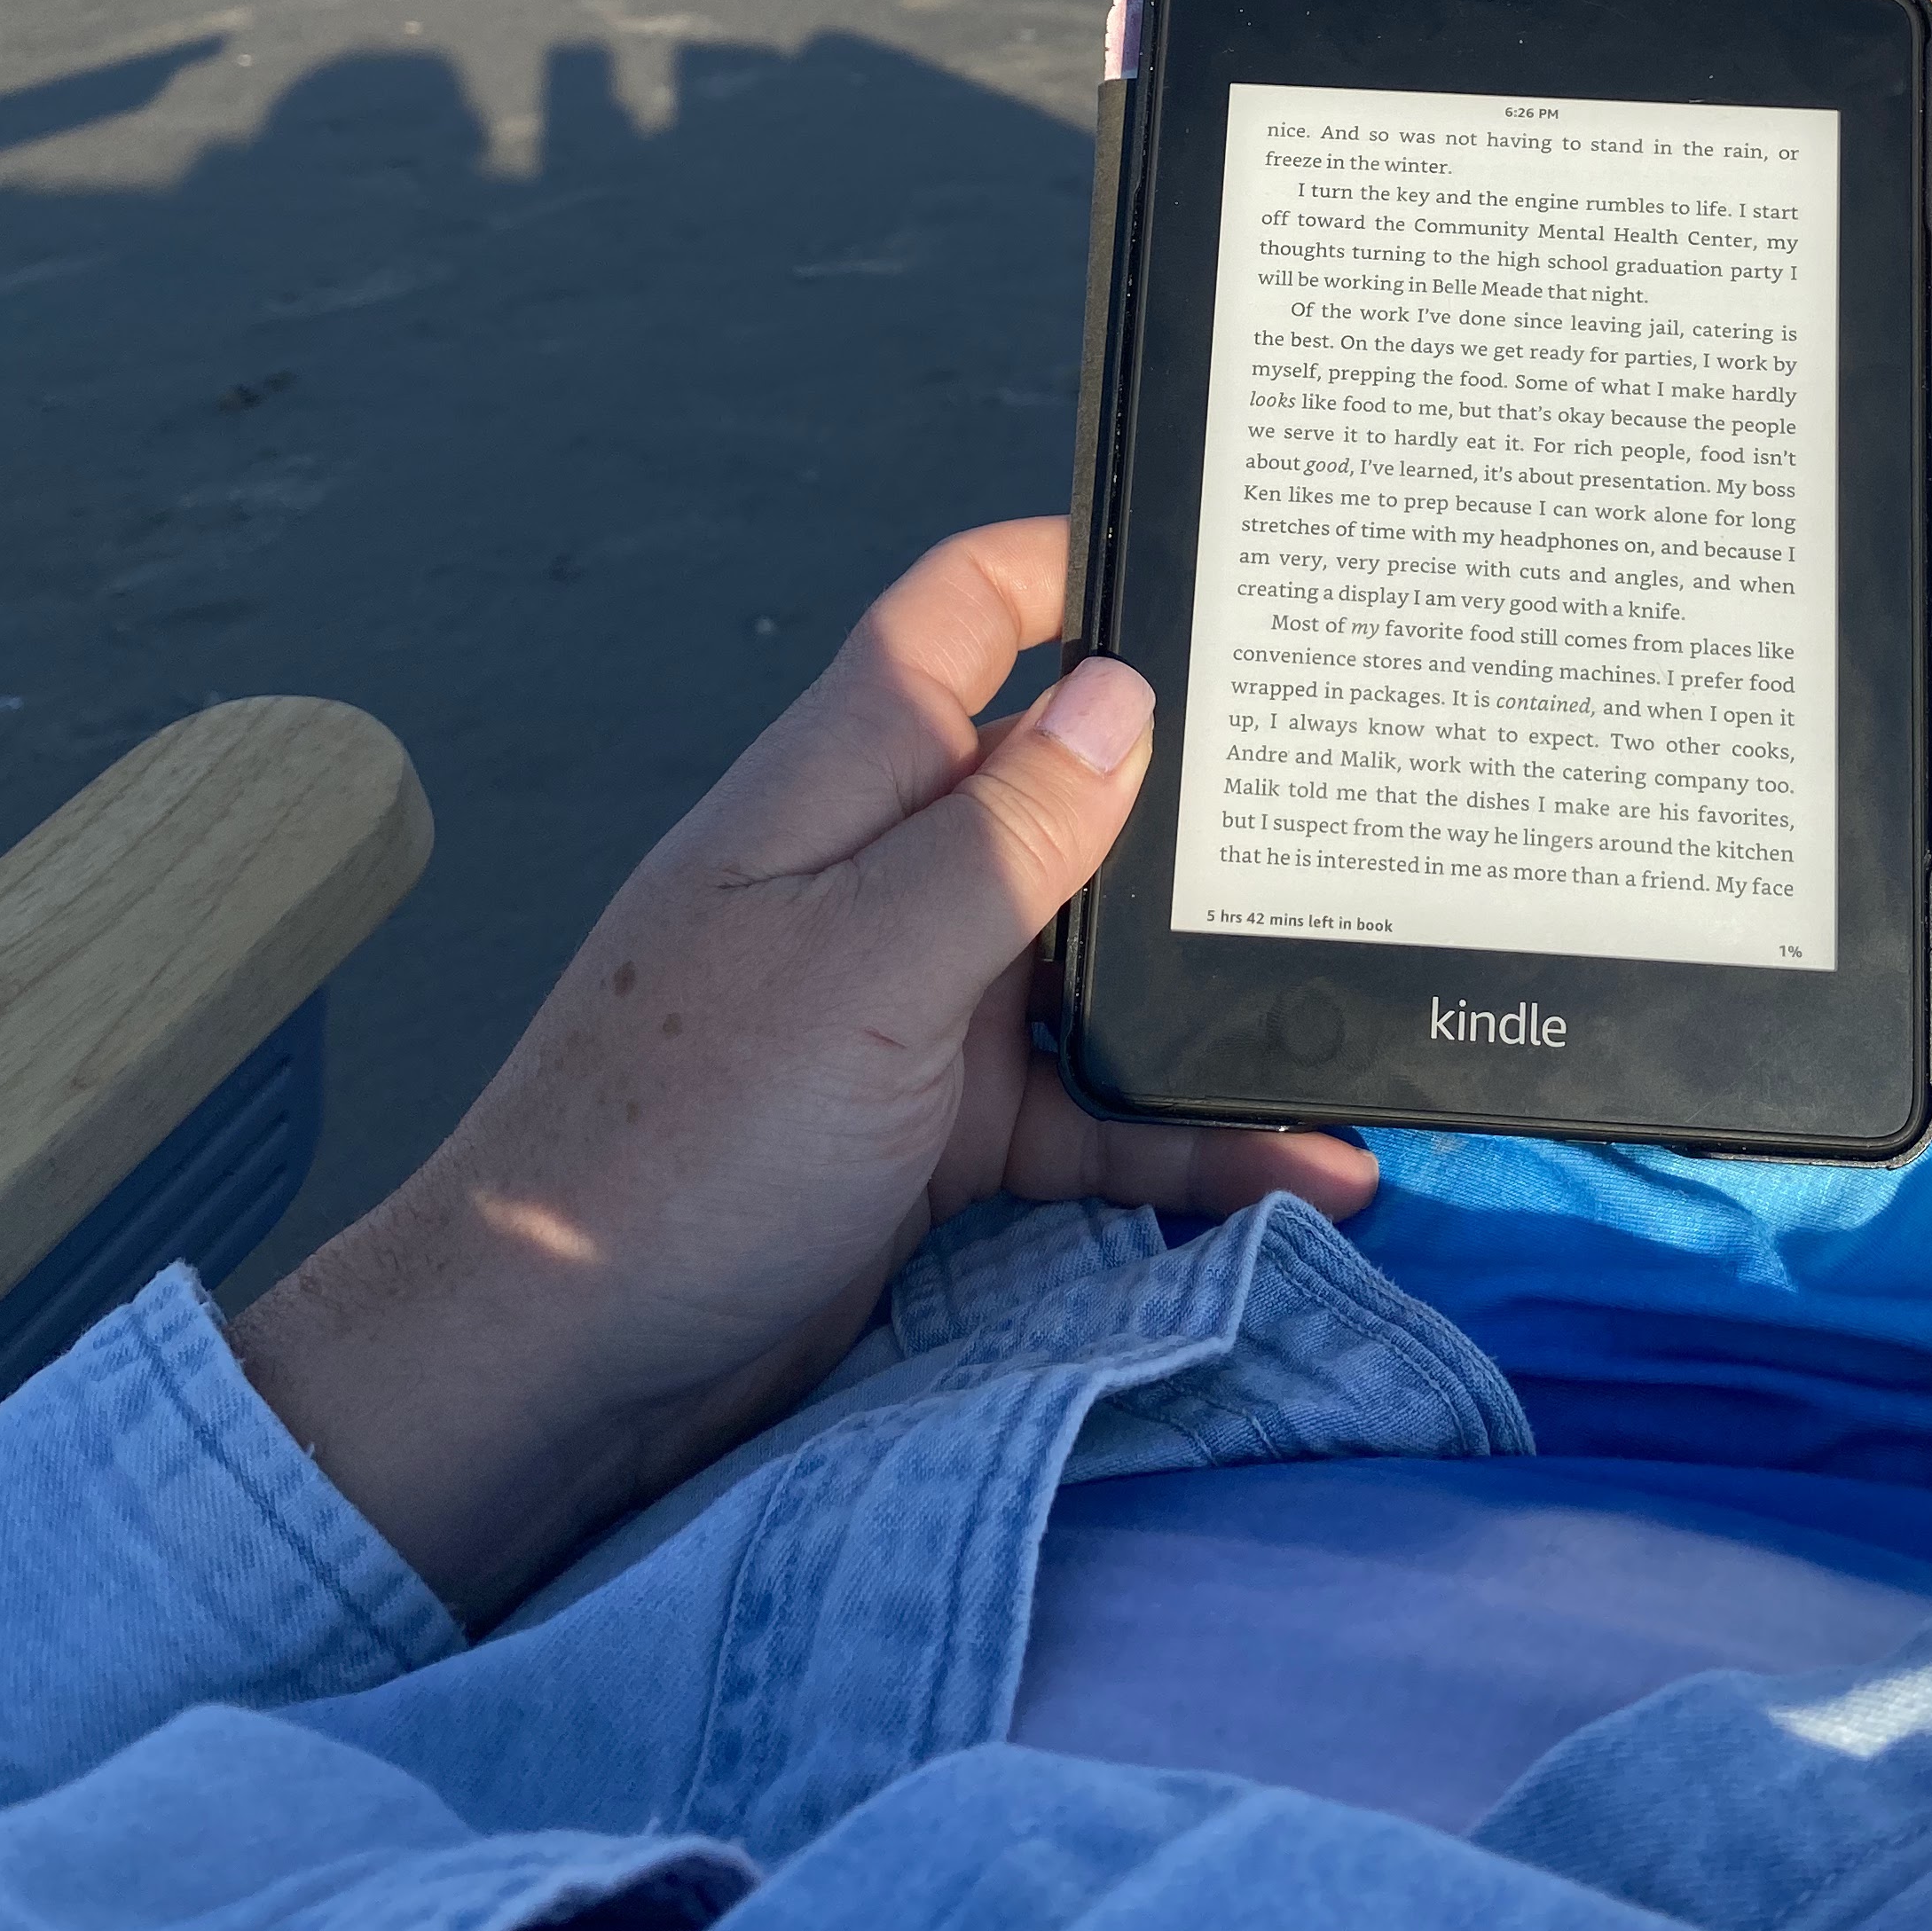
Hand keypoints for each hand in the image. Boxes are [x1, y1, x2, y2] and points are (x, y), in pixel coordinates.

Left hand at [231, 519, 1375, 1623]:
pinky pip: (1095, 1112)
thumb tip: (1122, 689)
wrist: (553, 1368)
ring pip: (1102, 962)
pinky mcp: (942, 1133)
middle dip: (1201, 797)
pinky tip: (1313, 1170)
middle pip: (1067, 787)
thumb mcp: (862, 967)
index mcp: (846, 783)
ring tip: (1378, 998)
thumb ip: (1002, 835)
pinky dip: (1191, 1141)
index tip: (1224, 562)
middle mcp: (889, 872)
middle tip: (1373, 789)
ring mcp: (919, 1004)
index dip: (1075, 564)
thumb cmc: (683, 1134)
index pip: (965, 615)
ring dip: (1220, 992)